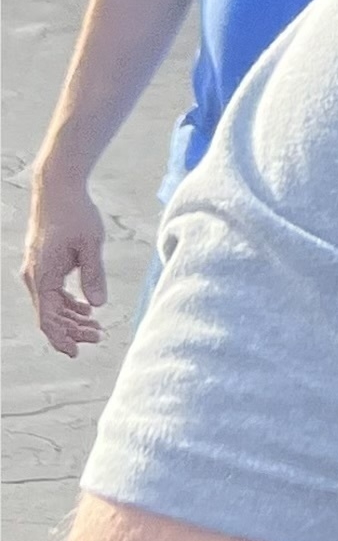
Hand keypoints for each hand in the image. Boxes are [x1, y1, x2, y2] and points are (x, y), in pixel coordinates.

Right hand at [21, 166, 107, 355]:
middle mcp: (34, 277)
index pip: (48, 318)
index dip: (61, 338)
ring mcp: (37, 271)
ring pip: (52, 304)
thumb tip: (98, 305)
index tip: (75, 352)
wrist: (58, 188)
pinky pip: (53, 292)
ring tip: (97, 327)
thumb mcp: (91, 244)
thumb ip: (94, 275)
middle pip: (51, 315)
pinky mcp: (44, 264)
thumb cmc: (76, 213)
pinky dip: (69, 303)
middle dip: (73, 330)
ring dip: (72, 318)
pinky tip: (86, 309)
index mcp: (42, 276)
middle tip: (99, 337)